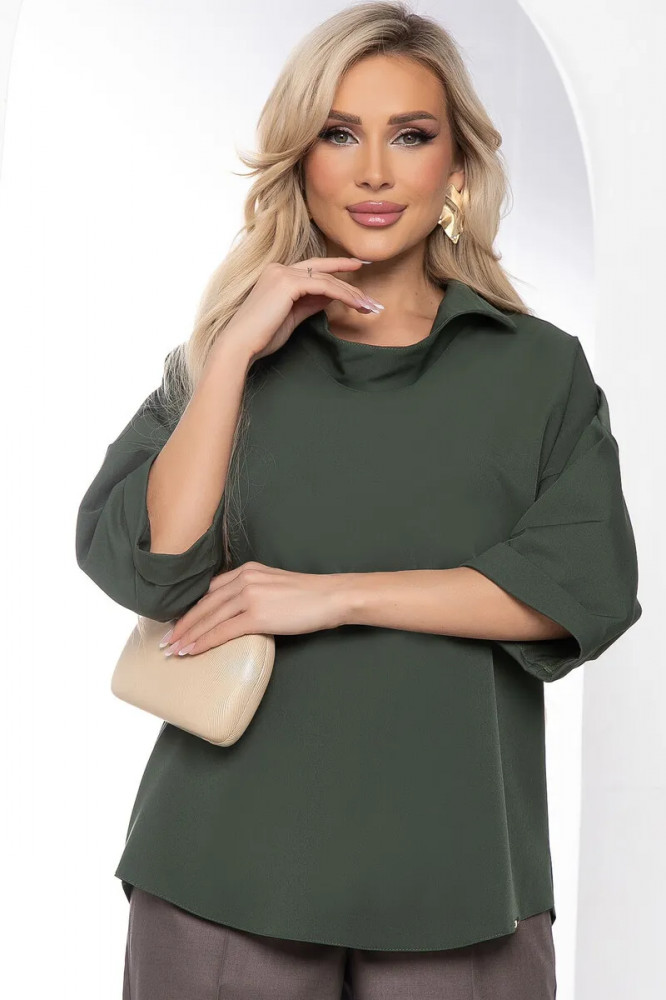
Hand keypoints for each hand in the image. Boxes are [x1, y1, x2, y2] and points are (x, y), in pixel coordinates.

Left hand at [160, 561, 347, 655]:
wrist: (332, 596)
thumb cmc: (309, 596)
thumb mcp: (274, 585)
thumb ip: (254, 592)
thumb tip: (239, 612)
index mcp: (247, 570)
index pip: (210, 590)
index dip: (191, 608)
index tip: (177, 622)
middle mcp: (244, 579)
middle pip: (204, 604)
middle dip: (182, 624)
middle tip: (166, 640)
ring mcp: (250, 596)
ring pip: (209, 618)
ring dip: (188, 635)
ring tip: (173, 650)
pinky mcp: (257, 615)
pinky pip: (223, 631)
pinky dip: (204, 642)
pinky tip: (192, 651)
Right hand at [216, 256, 383, 366]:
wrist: (241, 344)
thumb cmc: (262, 336)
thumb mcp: (292, 316)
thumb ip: (310, 303)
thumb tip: (330, 297)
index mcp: (277, 274)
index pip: (313, 270)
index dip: (337, 269)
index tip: (358, 270)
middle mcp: (279, 269)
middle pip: (323, 272)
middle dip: (350, 284)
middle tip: (370, 299)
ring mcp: (283, 273)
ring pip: (326, 279)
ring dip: (351, 292)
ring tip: (368, 306)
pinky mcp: (289, 283)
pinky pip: (325, 286)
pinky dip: (344, 295)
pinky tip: (356, 304)